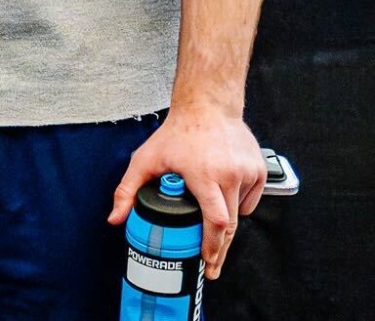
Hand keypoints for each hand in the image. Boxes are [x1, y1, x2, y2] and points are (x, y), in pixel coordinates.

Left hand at [107, 106, 266, 278]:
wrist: (207, 107)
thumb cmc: (176, 133)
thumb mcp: (144, 160)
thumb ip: (127, 190)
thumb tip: (115, 218)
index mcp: (204, 174)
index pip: (215, 220)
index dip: (213, 245)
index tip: (208, 262)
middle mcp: (230, 174)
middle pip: (230, 225)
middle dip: (220, 249)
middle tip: (212, 267)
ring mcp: (248, 172)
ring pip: (240, 212)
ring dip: (226, 223)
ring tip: (211, 221)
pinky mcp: (259, 171)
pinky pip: (250, 200)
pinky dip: (237, 204)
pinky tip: (222, 194)